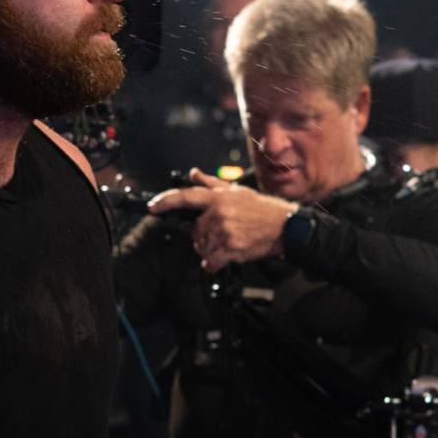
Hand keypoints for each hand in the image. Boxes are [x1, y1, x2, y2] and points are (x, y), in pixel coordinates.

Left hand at [148, 168, 296, 272]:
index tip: (152, 207)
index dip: (165, 201)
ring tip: (227, 243)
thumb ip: (212, 184)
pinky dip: (212, 264)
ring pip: (202, 246)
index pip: (186, 196)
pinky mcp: (231, 249)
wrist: (285, 226)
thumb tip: (193, 173)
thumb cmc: (262, 209)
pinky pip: (211, 261)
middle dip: (202, 235)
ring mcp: (225, 232)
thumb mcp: (237, 191)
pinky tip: (221, 259)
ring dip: (210, 249)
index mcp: (218, 198)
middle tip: (219, 234)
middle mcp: (219, 213)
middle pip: (194, 230)